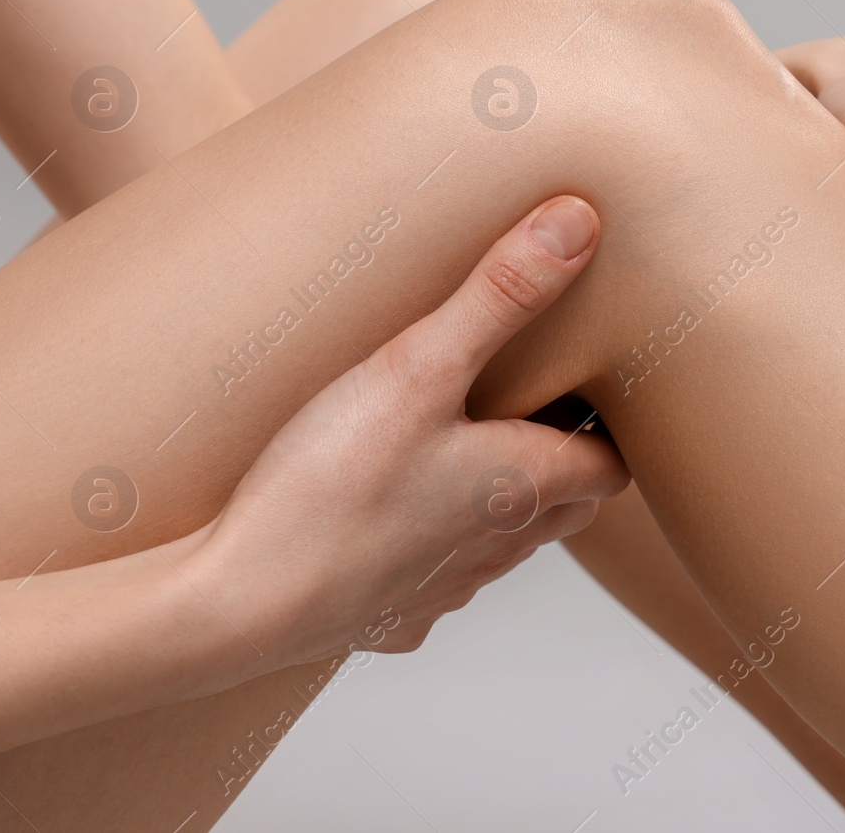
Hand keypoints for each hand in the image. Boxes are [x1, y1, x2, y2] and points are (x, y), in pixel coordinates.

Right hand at [189, 196, 629, 668]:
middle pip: (564, 506)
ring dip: (492, 501)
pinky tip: (374, 514)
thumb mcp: (418, 367)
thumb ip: (499, 295)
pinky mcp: (387, 619)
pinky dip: (420, 547)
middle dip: (559, 458)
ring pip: (498, 545)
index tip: (587, 390)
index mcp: (524, 487)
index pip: (610, 465)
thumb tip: (578, 224)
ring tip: (449, 445)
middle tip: (526, 403)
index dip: (608, 429)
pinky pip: (425, 582)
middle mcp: (499, 549)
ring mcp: (444, 591)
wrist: (234, 608)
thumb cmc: (332, 486)